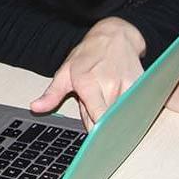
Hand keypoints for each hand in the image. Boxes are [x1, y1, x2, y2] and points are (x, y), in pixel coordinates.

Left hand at [30, 17, 144, 129]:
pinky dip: (126, 113)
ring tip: (105, 107)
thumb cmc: (88, 54)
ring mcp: (128, 86)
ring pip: (122, 117)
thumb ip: (52, 94)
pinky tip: (120, 107)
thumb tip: (36, 107)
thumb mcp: (65, 72)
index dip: (95, 133)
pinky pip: (134, 108)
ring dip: (113, 119)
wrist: (115, 36)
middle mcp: (110, 86)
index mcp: (89, 84)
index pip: (96, 119)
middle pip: (108, 121)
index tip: (92, 142)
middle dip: (100, 126)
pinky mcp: (142, 87)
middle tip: (93, 119)